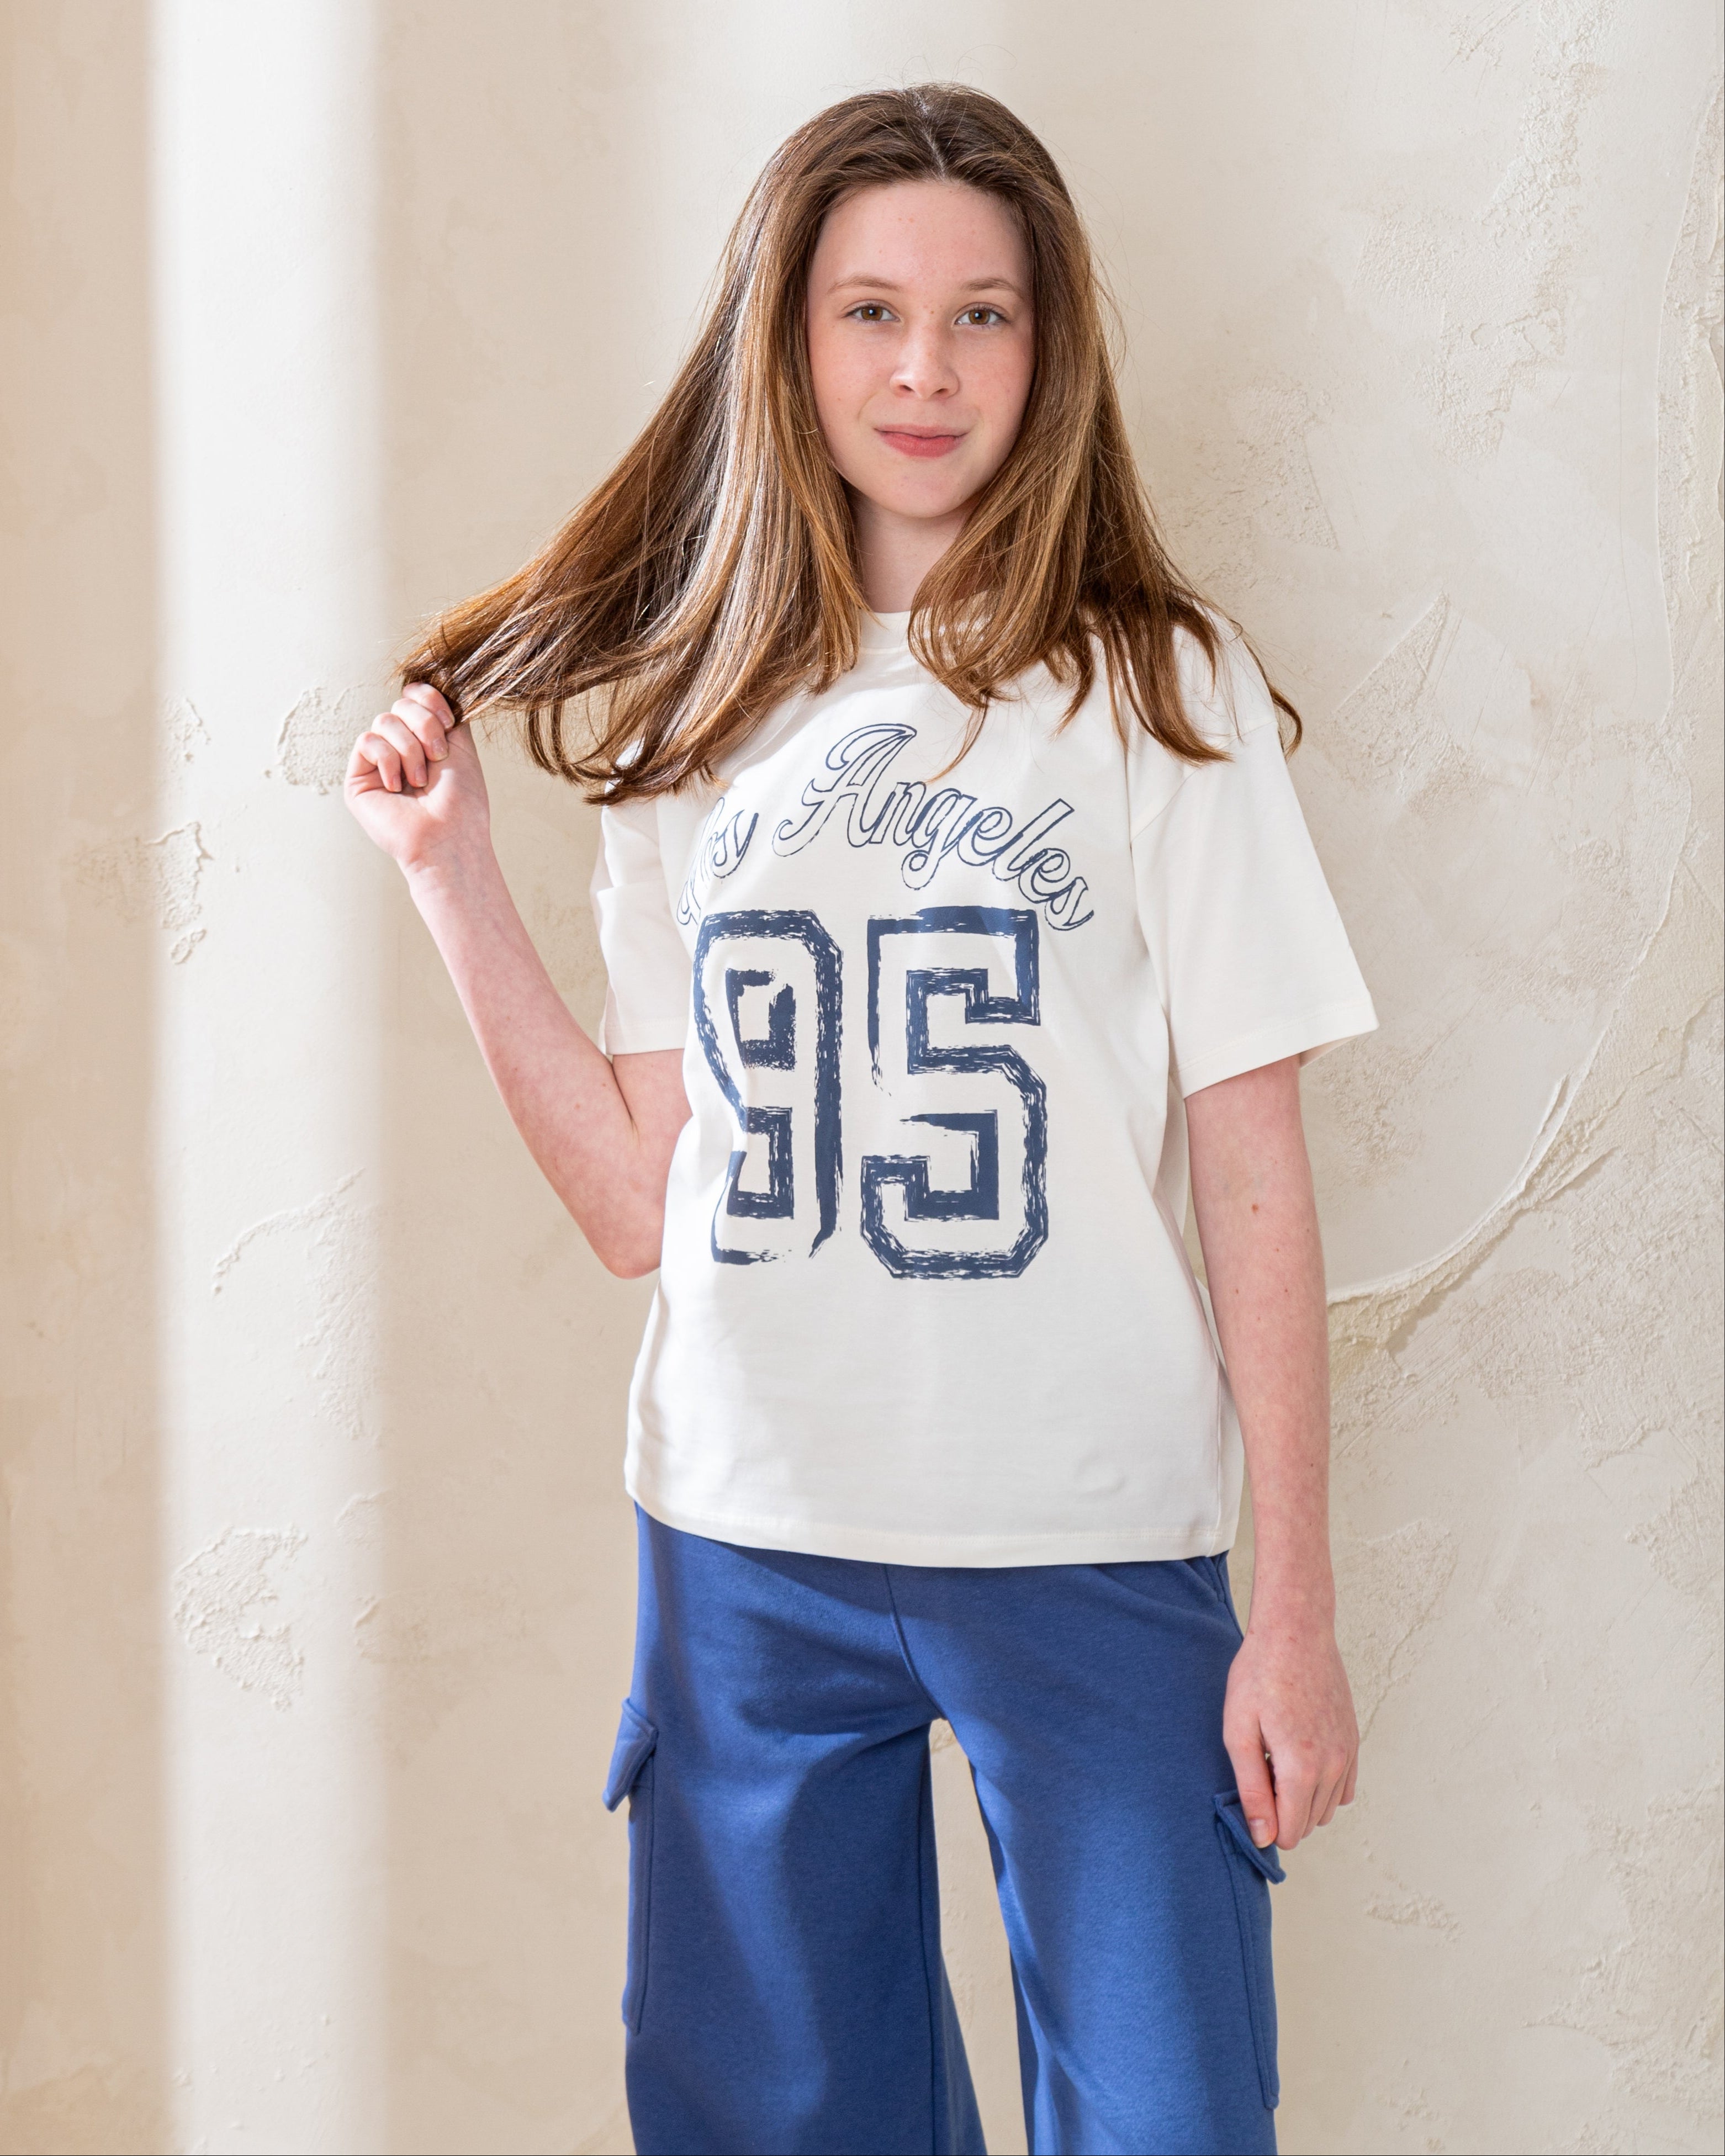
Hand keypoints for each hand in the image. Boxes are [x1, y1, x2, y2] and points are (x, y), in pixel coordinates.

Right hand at [344, 684, 490, 874]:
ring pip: (384, 721)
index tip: (448, 723)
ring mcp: (377, 762)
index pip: (414, 696)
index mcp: (423, 739)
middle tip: (437, 759)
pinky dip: (389, 760)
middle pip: (400, 705)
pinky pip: (367, 742)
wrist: (449, 835)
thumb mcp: (462, 747)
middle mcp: (399, 747)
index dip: (429, 700)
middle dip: (425, 727)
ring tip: (420, 780)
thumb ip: (446, 714)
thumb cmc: (462, 800)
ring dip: (410, 749)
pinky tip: (397, 786)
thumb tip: (437, 682)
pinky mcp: (358, 778)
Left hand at [1223, 1614, 1357, 1849]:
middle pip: (1308, 1824)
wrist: (1295, 1632)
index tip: (1249, 1795)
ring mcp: (1348, 1754)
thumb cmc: (1259, 1677)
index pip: (1289, 1832)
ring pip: (1327, 1810)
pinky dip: (1323, 1788)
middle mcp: (1333, 1766)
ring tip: (1276, 1761)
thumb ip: (1252, 1789)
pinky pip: (1344, 1789)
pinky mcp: (1354, 1742)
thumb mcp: (1239, 1732)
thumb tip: (1262, 1836)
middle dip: (1281, 1813)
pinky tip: (1299, 1760)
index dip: (1264, 1825)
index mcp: (1301, 1767)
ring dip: (1301, 1801)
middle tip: (1259, 1770)